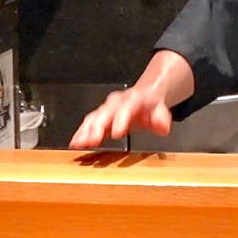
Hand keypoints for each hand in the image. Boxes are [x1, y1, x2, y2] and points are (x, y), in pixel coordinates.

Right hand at [68, 50, 193, 149]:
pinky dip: (81, 132)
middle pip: (105, 113)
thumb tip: (162, 126)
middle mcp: (118, 102)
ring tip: (78, 143)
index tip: (116, 133)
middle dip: (97, 127)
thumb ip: (161, 118)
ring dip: (86, 131)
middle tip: (91, 140)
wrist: (145, 93)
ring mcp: (107, 108)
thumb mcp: (161, 110)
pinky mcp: (100, 116)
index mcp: (134, 99)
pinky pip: (88, 123)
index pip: (126, 108)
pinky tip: (75, 143)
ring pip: (94, 117)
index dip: (120, 120)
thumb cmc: (150, 104)